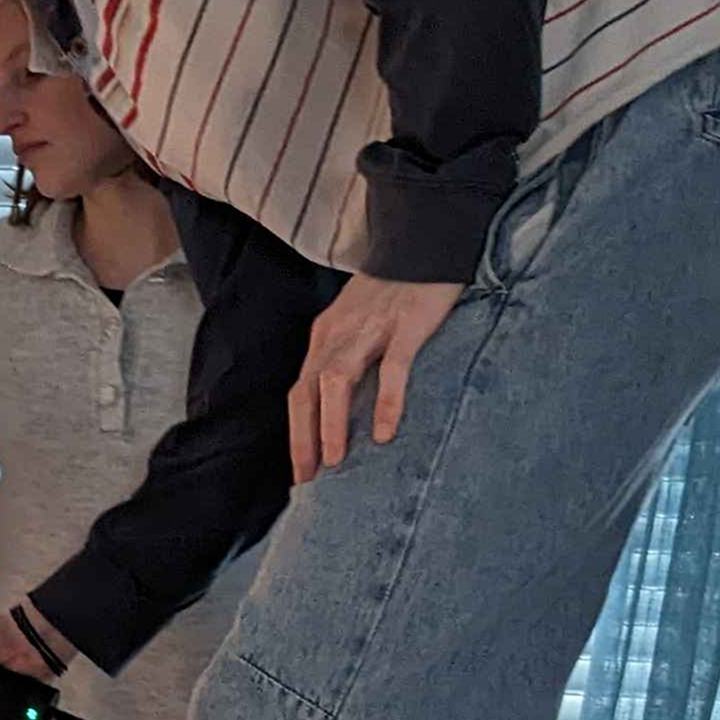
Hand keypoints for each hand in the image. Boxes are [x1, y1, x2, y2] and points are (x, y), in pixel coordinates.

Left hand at [289, 274, 464, 481]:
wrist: (423, 240)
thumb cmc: (393, 290)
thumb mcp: (357, 323)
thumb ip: (347, 358)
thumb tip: (344, 407)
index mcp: (324, 337)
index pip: (298, 392)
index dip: (296, 433)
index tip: (300, 473)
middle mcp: (338, 335)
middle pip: (306, 391)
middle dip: (303, 438)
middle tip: (309, 479)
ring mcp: (371, 329)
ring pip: (336, 381)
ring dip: (332, 424)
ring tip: (336, 462)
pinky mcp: (406, 325)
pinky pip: (391, 368)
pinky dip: (385, 401)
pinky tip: (385, 432)